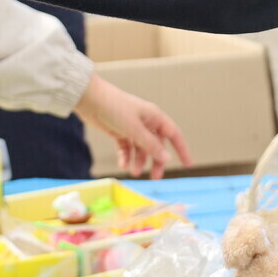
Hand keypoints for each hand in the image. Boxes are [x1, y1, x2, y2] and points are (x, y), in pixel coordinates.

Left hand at [76, 73, 193, 179]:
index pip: (174, 135)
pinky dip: (126, 156)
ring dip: (139, 161)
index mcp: (154, 117)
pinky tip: (123, 165)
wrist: (89, 99)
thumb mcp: (134, 129)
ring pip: (141, 149)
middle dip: (156, 161)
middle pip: (157, 146)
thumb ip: (150, 145)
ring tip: (132, 172)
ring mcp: (132, 127)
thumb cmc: (114, 108)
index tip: (188, 165)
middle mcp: (146, 122)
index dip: (182, 150)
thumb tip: (167, 158)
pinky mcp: (119, 131)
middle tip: (154, 178)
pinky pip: (127, 148)